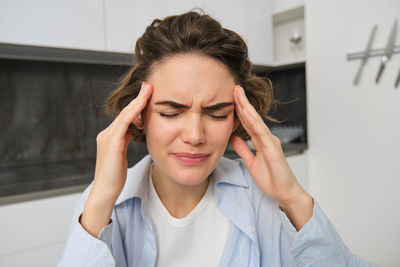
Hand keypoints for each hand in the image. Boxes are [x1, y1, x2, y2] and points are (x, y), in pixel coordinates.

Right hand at [81, 82, 152, 237]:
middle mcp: (107, 134)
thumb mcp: (121, 157)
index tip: (147, 95)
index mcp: (110, 137)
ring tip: (148, 89)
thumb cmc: (114, 178)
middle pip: (125, 112)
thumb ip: (126, 143)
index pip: (125, 118)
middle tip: (149, 85)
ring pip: (125, 114)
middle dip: (138, 98)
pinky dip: (134, 111)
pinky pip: (125, 122)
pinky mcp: (112, 142)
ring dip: (138, 101)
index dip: (136, 106)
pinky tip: (143, 102)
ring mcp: (108, 137)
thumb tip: (135, 133)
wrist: (105, 191)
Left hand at [230, 86, 312, 229]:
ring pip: (256, 121)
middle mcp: (266, 138)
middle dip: (242, 102)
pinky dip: (253, 121)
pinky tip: (246, 112)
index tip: (230, 98)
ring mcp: (270, 142)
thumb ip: (244, 149)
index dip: (239, 110)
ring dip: (246, 106)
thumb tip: (233, 138)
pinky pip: (261, 132)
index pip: (248, 122)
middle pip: (251, 117)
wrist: (285, 193)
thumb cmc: (272, 179)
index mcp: (261, 141)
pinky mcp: (273, 149)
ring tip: (238, 93)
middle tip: (233, 88)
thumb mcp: (251, 162)